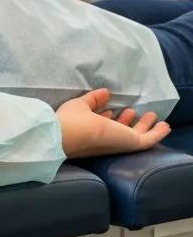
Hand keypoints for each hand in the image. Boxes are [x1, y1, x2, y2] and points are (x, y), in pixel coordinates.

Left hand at [56, 89, 170, 157]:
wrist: (71, 136)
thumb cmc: (71, 120)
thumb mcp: (81, 105)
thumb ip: (93, 99)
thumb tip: (105, 92)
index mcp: (92, 131)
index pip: (103, 125)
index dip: (108, 117)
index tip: (111, 109)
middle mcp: (107, 139)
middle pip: (120, 131)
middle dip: (127, 121)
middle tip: (132, 111)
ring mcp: (120, 142)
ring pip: (136, 136)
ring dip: (145, 126)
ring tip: (152, 115)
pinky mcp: (131, 143)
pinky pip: (148, 139)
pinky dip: (158, 133)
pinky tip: (165, 126)